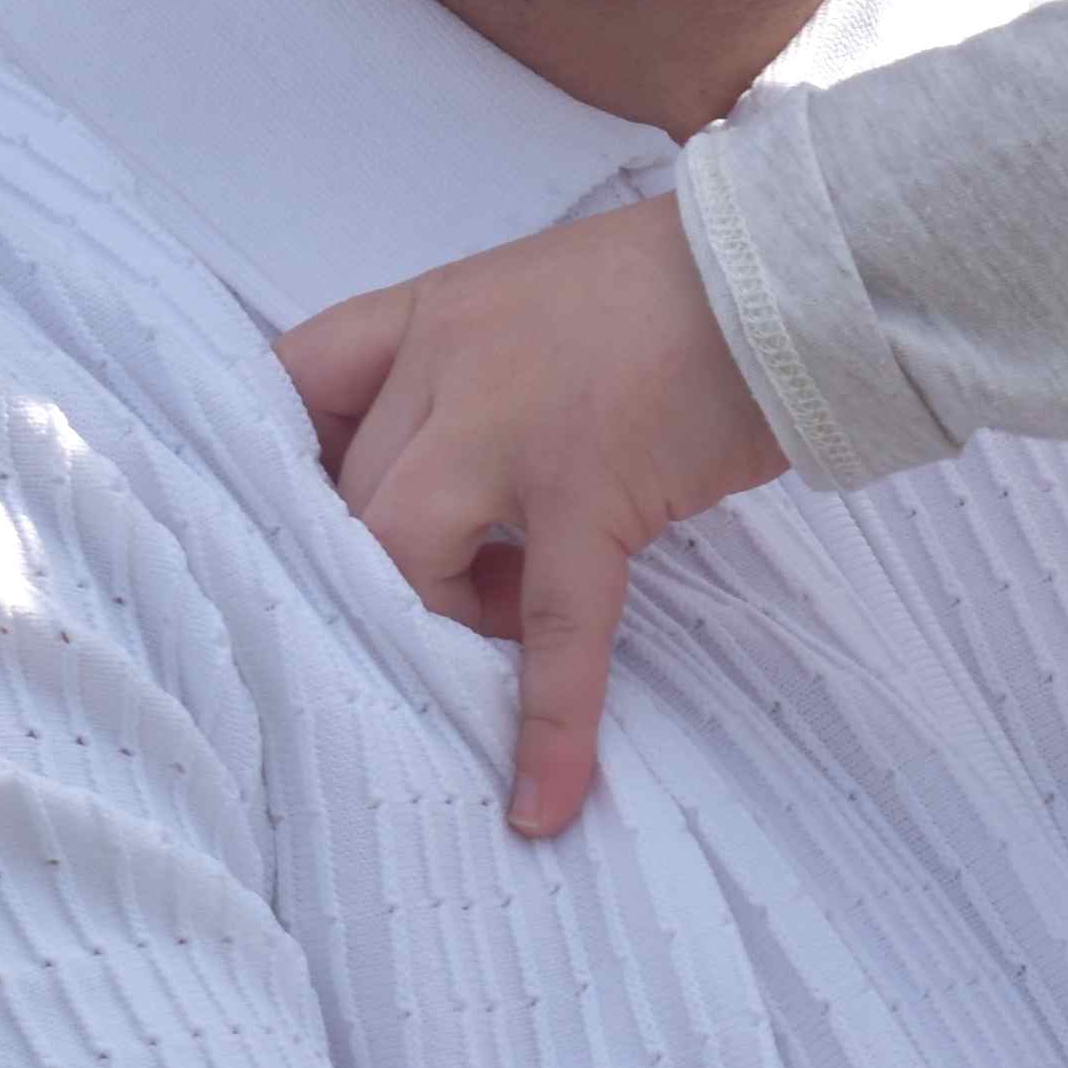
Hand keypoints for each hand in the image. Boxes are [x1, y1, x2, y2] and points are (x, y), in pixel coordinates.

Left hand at [273, 199, 789, 837]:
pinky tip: (544, 801)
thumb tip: (458, 501)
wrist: (784, 266)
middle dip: (375, 574)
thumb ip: (476, 375)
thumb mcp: (536, 300)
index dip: (283, 466)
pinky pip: (555, 626)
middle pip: (349, 496)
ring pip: (404, 553)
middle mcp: (449, 365)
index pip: (295, 381)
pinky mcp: (593, 493)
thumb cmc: (672, 287)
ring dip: (433, 624)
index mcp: (432, 312)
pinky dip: (549, 723)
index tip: (307, 528)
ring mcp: (514, 430)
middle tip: (439, 604)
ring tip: (493, 650)